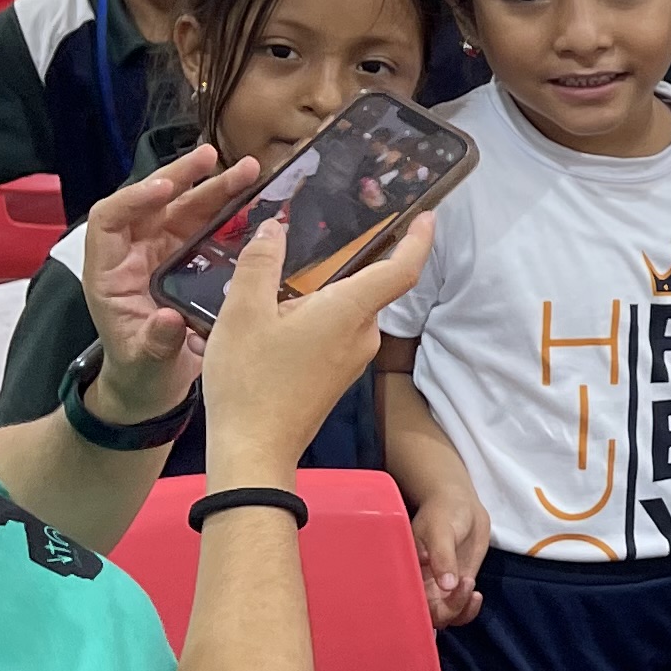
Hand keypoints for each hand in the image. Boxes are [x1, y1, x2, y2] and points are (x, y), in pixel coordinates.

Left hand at [74, 143, 262, 422]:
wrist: (153, 390)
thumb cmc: (140, 376)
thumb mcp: (147, 364)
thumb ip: (156, 343)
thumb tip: (169, 322)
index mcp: (109, 274)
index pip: (110, 220)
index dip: (134, 199)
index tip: (167, 189)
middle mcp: (133, 255)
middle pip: (153, 204)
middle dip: (182, 178)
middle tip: (214, 158)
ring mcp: (161, 256)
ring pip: (184, 210)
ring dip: (214, 188)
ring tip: (249, 170)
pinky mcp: (186, 262)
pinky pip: (205, 228)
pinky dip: (227, 212)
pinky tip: (253, 200)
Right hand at [201, 211, 436, 484]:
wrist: (254, 451)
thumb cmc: (250, 380)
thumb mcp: (242, 312)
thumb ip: (260, 264)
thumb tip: (274, 228)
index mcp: (350, 312)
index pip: (401, 270)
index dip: (418, 241)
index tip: (427, 218)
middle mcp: (362, 335)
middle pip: (359, 287)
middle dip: (329, 271)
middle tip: (291, 258)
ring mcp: (353, 359)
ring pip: (341, 312)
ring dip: (311, 300)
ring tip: (263, 302)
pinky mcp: (338, 376)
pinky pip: (332, 334)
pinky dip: (308, 323)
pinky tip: (269, 330)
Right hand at [412, 487, 490, 626]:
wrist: (460, 505)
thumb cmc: (443, 512)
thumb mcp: (441, 531)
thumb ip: (443, 557)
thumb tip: (446, 586)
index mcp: (409, 573)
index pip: (410, 604)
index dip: (425, 610)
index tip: (445, 593)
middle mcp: (421, 584)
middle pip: (431, 615)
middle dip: (450, 609)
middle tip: (466, 583)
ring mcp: (440, 587)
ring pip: (447, 616)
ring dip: (461, 610)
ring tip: (472, 585)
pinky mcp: (457, 586)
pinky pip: (460, 608)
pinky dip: (469, 608)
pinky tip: (477, 593)